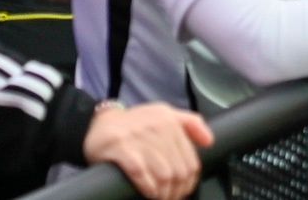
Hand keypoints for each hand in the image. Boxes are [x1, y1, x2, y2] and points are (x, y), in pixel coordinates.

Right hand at [80, 103, 213, 199]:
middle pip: (179, 171)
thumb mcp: (163, 115)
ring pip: (164, 175)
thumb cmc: (135, 125)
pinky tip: (148, 192)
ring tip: (159, 196)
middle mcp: (156, 126)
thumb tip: (210, 141)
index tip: (182, 190)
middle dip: (176, 191)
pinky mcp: (121, 148)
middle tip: (169, 197)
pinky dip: (148, 188)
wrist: (97, 124)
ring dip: (163, 193)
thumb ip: (190, 123)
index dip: (189, 182)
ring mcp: (138, 137)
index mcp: (169, 119)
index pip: (191, 160)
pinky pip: (142, 175)